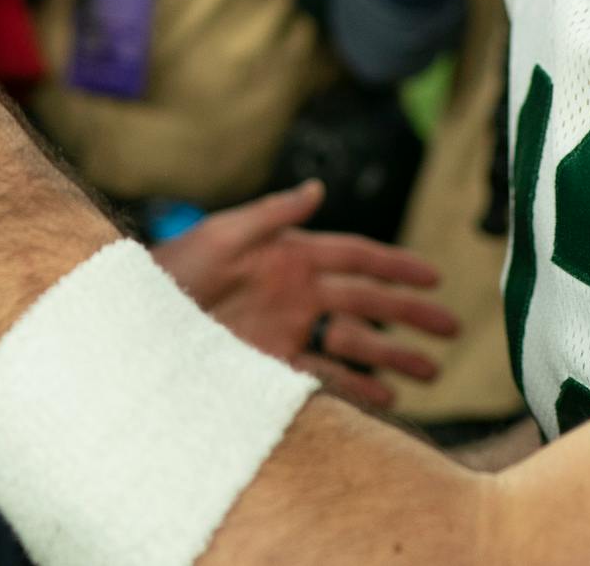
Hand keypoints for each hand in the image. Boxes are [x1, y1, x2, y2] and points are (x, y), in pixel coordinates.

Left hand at [155, 180, 458, 410]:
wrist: (137, 328)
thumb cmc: (171, 271)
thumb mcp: (220, 235)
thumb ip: (272, 215)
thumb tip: (318, 188)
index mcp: (290, 256)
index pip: (356, 257)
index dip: (396, 266)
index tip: (435, 276)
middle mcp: (297, 295)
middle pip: (367, 305)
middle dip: (410, 315)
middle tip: (452, 329)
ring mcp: (289, 333)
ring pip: (354, 345)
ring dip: (393, 357)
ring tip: (430, 373)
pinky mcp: (274, 369)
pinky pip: (326, 379)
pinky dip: (358, 388)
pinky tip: (387, 400)